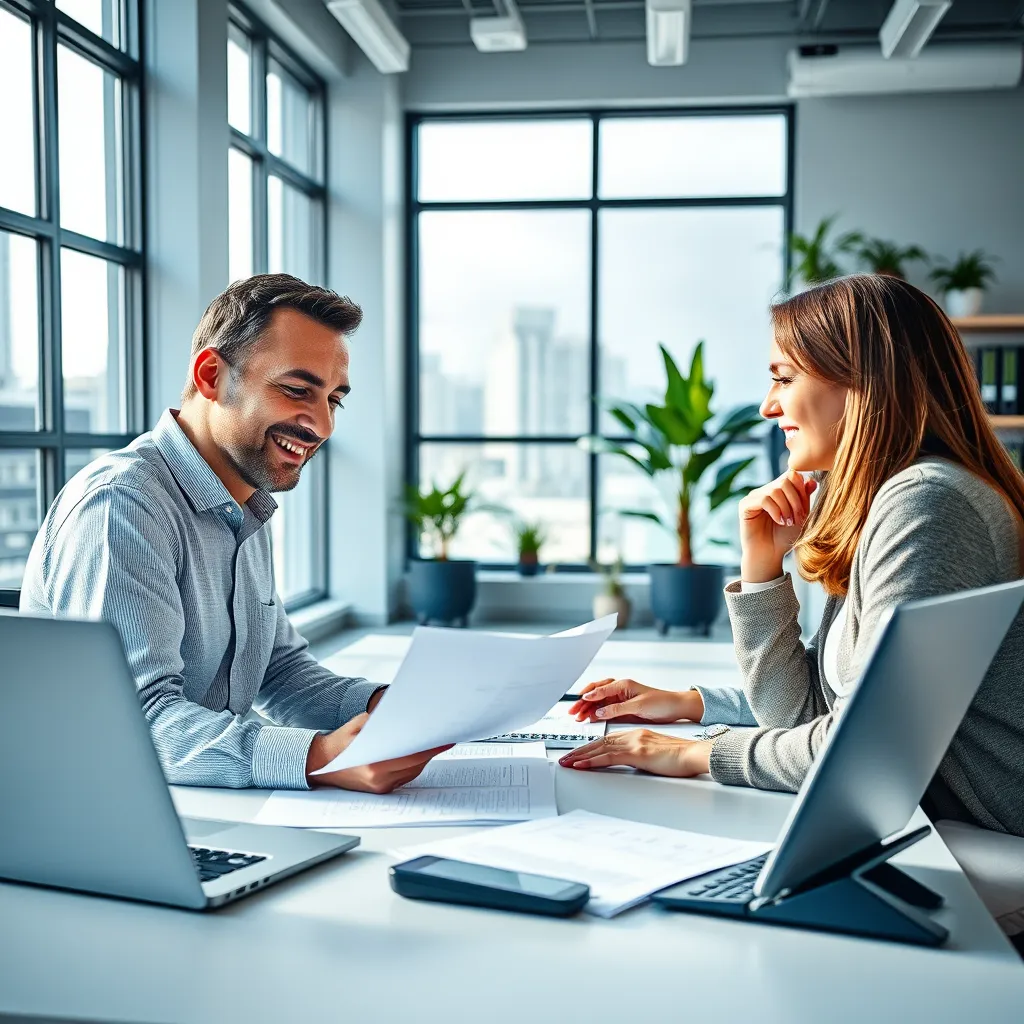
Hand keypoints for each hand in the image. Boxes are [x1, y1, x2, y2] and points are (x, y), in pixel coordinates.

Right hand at [305, 713, 451, 792]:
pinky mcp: (383, 790)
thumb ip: (383, 719)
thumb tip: (407, 713)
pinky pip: (406, 776)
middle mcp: (379, 780)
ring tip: (435, 741)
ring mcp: (381, 787)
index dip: (431, 746)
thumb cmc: (340, 741)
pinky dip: (415, 764)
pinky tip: (420, 751)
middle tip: (445, 735)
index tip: (445, 737)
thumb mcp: (360, 724)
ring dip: (425, 757)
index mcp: (373, 765)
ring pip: (414, 771)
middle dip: (431, 749)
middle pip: (416, 764)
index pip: (412, 755)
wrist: (321, 763)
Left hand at [558, 730, 712, 776]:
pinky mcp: (637, 753)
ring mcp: (634, 743)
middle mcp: (633, 736)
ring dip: (580, 756)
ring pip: (600, 748)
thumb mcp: (656, 754)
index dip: (591, 747)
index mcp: (637, 735)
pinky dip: (592, 761)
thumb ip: (641, 754)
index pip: (607, 740)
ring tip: (566, 763)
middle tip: (565, 758)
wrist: (694, 754)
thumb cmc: (680, 757)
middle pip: (600, 742)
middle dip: (580, 751)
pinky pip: (608, 757)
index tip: (578, 754)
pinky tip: (581, 766)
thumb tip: (631, 762)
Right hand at [567, 678, 702, 723]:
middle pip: (597, 694)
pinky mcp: (624, 709)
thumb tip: (599, 711)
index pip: (601, 689)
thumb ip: (617, 709)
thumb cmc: (661, 702)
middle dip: (583, 701)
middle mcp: (620, 690)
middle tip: (573, 711)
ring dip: (588, 708)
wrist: (676, 708)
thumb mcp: (638, 706)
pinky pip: (606, 709)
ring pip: (599, 702)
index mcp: (623, 685)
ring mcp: (621, 700)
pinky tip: (590, 718)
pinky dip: (597, 713)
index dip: (589, 695)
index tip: (579, 702)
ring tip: (578, 716)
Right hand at [738, 470, 817, 582]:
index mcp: (779, 491)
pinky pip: (764, 499)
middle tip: (798, 518)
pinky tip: (779, 521)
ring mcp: (754, 497)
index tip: (805, 508)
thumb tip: (812, 480)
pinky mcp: (745, 505)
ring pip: (775, 490)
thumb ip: (804, 498)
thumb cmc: (785, 537)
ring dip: (786, 507)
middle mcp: (766, 490)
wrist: (770, 554)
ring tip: (788, 522)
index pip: (792, 475)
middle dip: (796, 499)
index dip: (801, 488)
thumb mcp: (800, 516)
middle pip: (785, 480)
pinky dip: (775, 510)